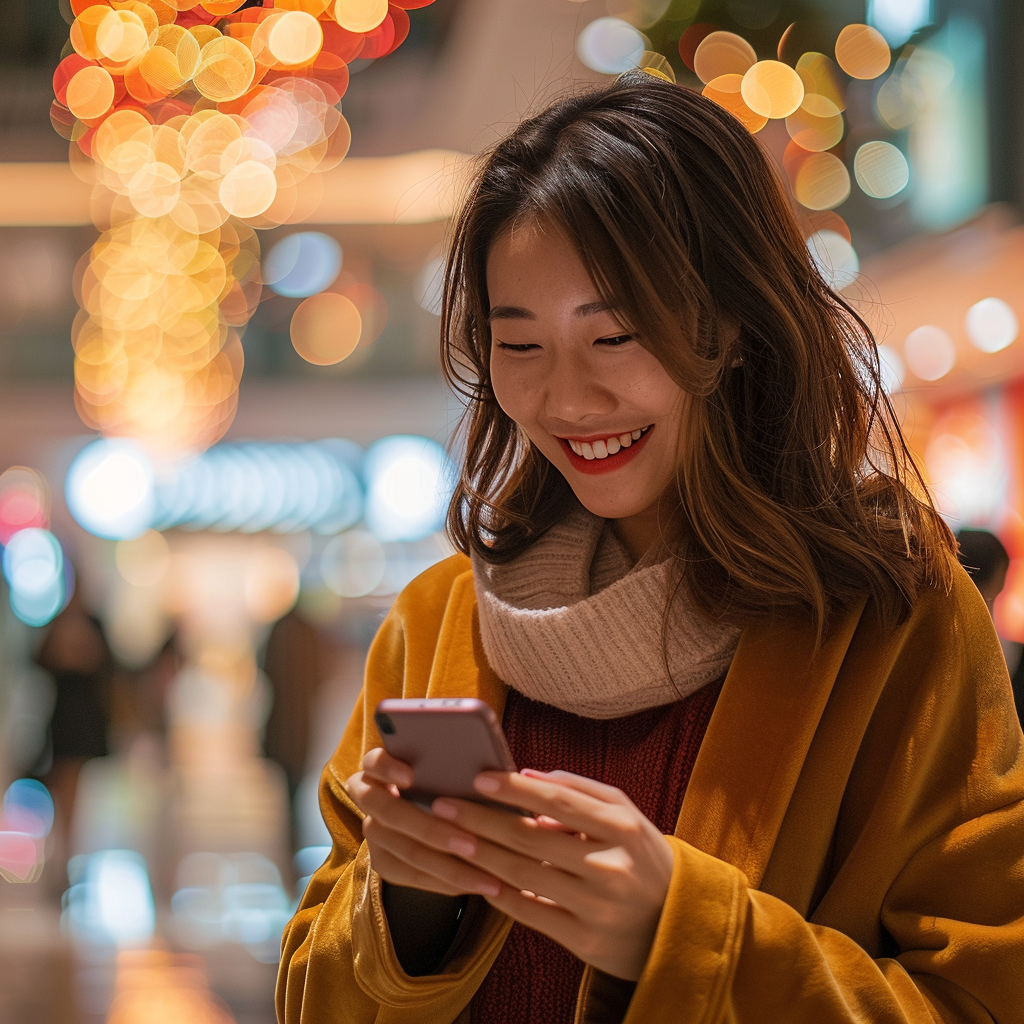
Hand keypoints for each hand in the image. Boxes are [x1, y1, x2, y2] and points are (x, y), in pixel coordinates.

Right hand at [345, 748, 505, 897]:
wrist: (432, 808)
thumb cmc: (447, 777)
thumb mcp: (445, 768)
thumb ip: (452, 768)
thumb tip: (487, 771)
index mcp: (379, 767)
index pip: (374, 762)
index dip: (388, 769)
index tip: (411, 777)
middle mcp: (369, 799)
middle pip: (391, 814)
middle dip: (432, 831)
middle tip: (472, 845)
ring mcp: (373, 832)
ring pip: (407, 851)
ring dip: (449, 867)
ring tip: (486, 877)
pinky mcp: (382, 861)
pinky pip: (412, 875)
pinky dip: (445, 882)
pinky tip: (474, 885)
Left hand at [432, 769, 673, 980]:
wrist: (677, 924)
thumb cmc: (642, 858)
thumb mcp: (626, 815)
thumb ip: (581, 790)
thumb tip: (528, 775)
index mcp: (623, 828)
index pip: (558, 802)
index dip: (515, 790)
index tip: (479, 777)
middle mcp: (611, 867)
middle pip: (532, 838)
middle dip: (481, 820)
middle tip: (443, 805)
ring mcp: (597, 907)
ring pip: (524, 876)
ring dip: (481, 855)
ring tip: (450, 837)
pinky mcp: (585, 942)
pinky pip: (532, 914)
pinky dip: (501, 895)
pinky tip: (477, 878)